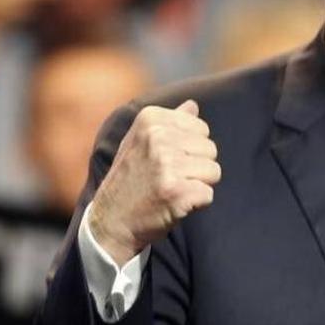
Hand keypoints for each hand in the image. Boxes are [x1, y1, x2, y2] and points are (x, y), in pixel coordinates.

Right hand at [90, 100, 220, 265]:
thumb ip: (170, 122)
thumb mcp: (141, 142)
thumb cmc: (131, 178)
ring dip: (198, 185)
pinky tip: (174, 204)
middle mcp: (158, 138)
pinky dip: (196, 204)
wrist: (111, 220)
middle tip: (169, 178)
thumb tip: (193, 104)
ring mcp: (167, 165)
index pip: (201, 129)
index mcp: (150, 119)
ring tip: (171, 189)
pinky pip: (208, 194)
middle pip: (211, 149)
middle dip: (197, 167)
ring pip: (214, 171)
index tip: (165, 160)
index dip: (190, 149)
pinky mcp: (177, 192)